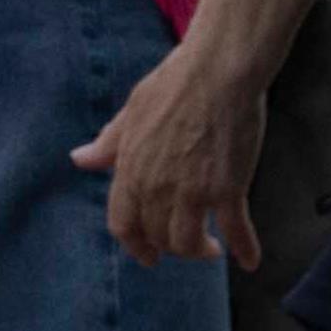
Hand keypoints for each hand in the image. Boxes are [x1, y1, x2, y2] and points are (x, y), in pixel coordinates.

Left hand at [82, 33, 281, 269]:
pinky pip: (235, 229)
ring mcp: (193, 191)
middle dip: (170, 247)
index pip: (123, 224)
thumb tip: (79, 160)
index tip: (149, 254)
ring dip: (199, 252)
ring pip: (188, 241)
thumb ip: (108, 144)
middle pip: (158, 236)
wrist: (219, 69)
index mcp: (131, 169)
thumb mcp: (132, 112)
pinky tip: (250, 261)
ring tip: (212, 249)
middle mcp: (157, 187)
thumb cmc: (176, 82)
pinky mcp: (228, 188)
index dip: (135, 245)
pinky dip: (244, 248)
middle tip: (188, 245)